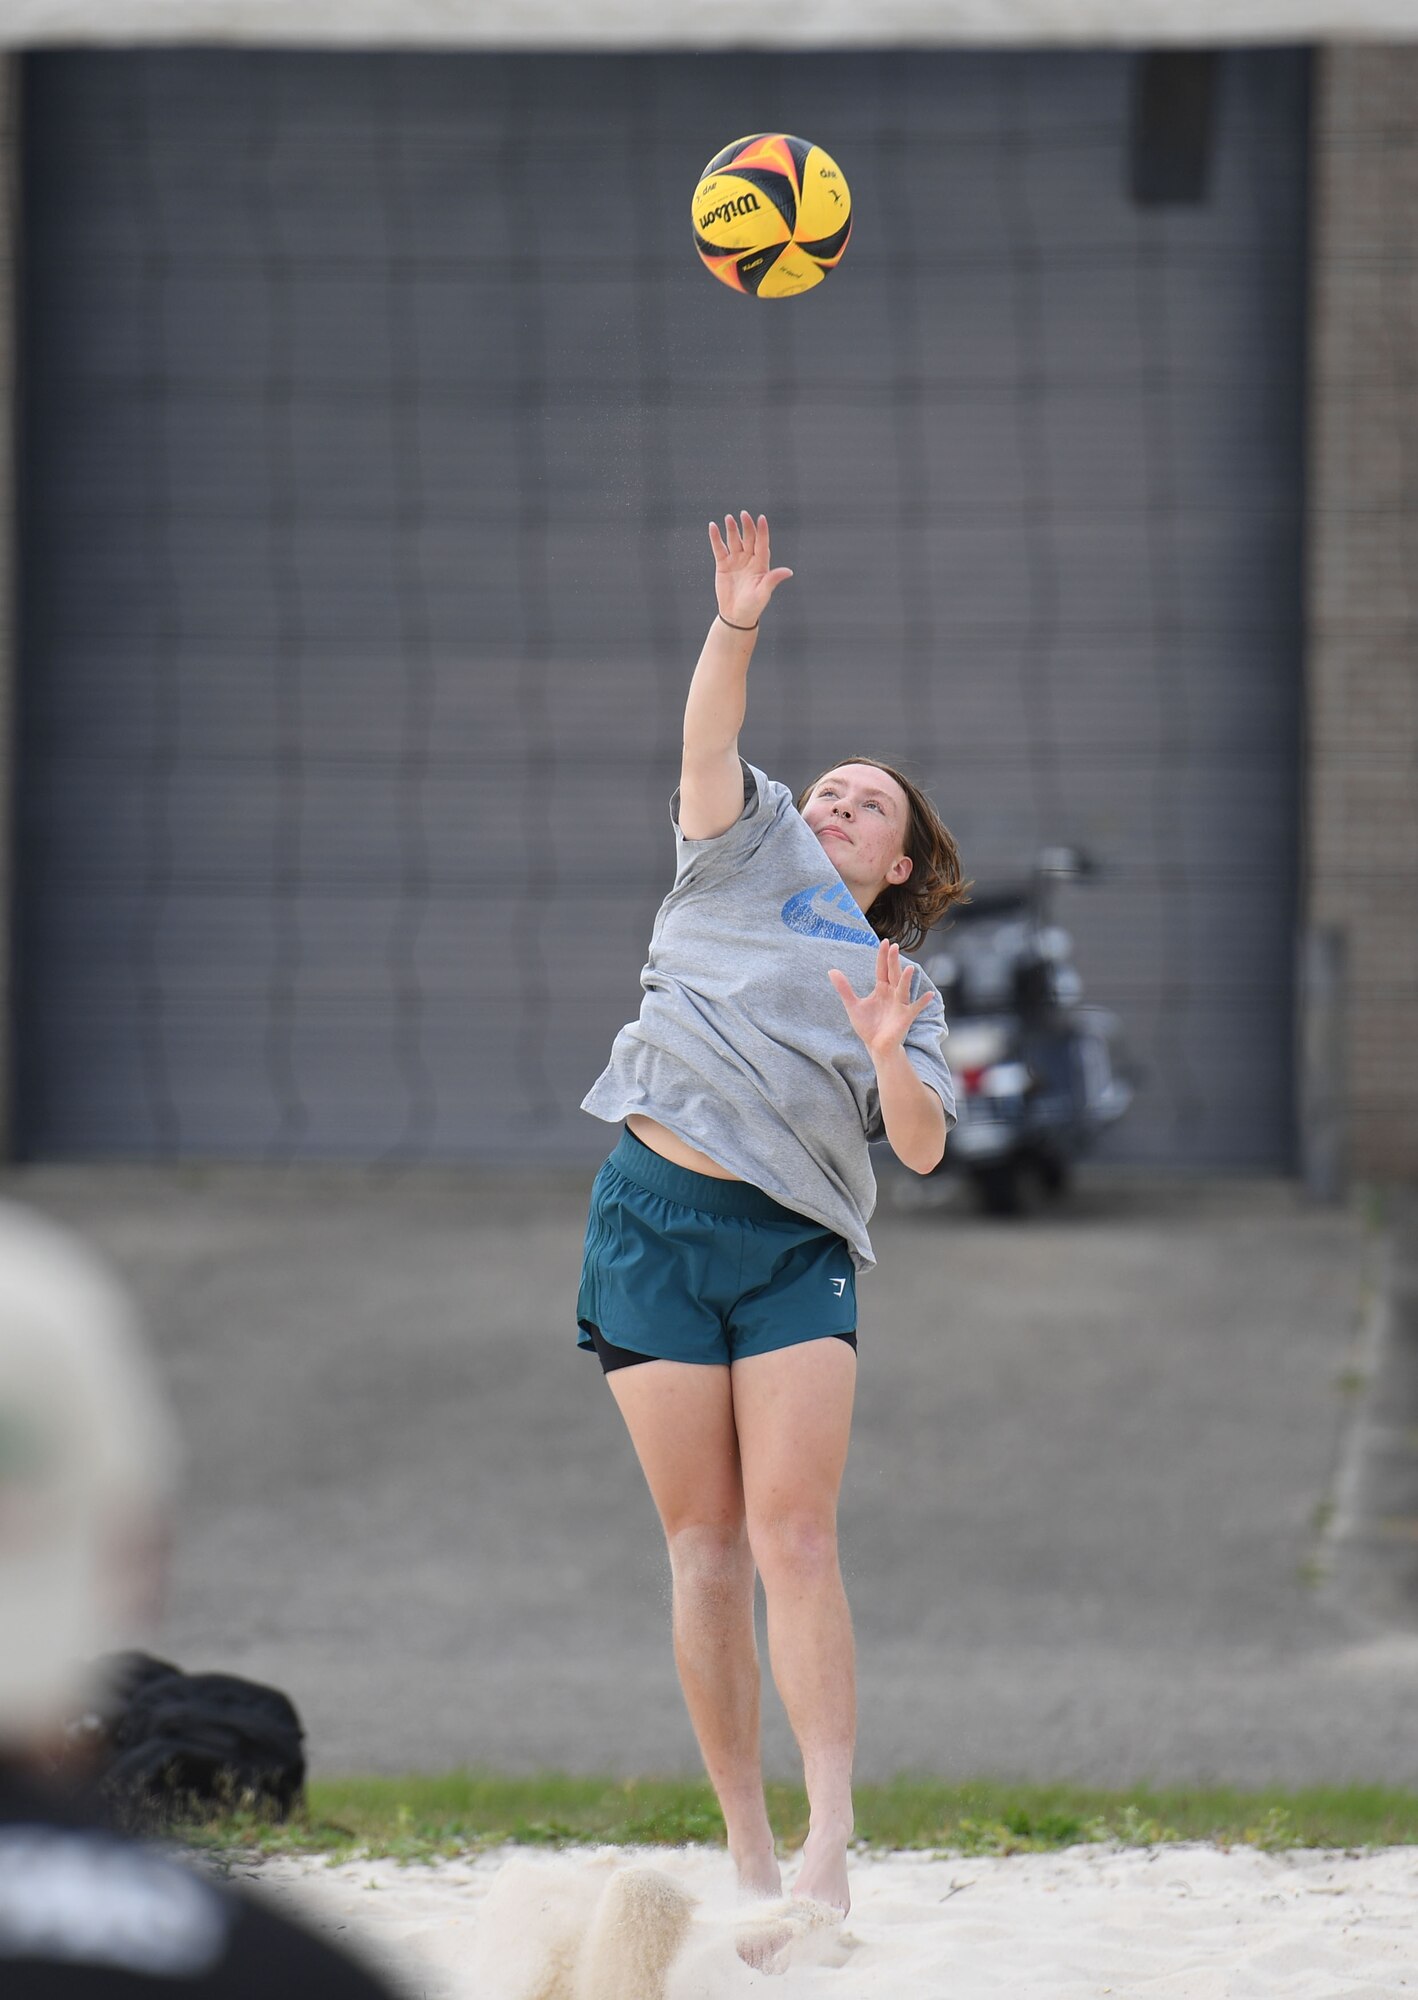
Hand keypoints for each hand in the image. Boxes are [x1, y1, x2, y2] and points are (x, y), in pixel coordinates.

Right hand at [709, 511, 793, 628]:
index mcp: (761, 564)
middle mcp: (749, 559)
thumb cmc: (753, 606)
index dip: (762, 531)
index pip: (762, 543)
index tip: (761, 518)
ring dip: (731, 529)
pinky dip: (716, 538)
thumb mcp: (763, 593)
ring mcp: (736, 560)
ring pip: (734, 540)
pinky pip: (719, 548)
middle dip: (746, 526)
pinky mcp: (723, 564)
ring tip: (729, 518)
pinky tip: (712, 527)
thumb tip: (789, 572)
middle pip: (748, 538)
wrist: (736, 615)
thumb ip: (773, 580)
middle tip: (744, 514)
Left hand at [828, 939, 932, 1062]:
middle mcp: (892, 993)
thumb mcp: (853, 1005)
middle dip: (893, 961)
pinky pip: (915, 1008)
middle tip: (893, 946)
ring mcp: (900, 1004)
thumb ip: (844, 988)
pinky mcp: (905, 1017)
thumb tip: (831, 970)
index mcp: (881, 989)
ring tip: (908, 969)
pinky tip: (929, 995)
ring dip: (906, 979)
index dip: (882, 956)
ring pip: (903, 989)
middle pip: (893, 974)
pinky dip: (922, 1002)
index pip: (882, 969)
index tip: (885, 941)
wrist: (876, 1046)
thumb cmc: (867, 1025)